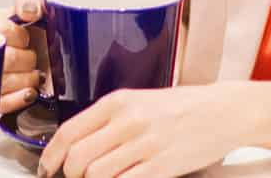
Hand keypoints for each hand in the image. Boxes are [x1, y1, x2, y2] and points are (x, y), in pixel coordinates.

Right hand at [0, 0, 46, 113]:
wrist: (39, 55)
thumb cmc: (29, 29)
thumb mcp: (29, 4)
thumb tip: (29, 11)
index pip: (0, 29)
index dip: (20, 36)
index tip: (26, 37)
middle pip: (5, 58)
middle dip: (27, 59)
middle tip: (31, 57)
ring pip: (3, 82)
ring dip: (27, 79)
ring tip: (32, 73)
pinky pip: (1, 104)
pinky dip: (20, 98)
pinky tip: (28, 91)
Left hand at [38, 85, 239, 177]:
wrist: (223, 111)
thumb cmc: (182, 107)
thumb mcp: (140, 101)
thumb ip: (108, 119)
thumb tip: (77, 144)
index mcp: (118, 101)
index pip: (68, 131)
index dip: (51, 156)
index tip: (47, 168)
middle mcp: (127, 121)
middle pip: (78, 158)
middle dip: (70, 174)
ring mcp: (145, 145)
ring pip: (96, 174)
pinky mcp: (162, 166)